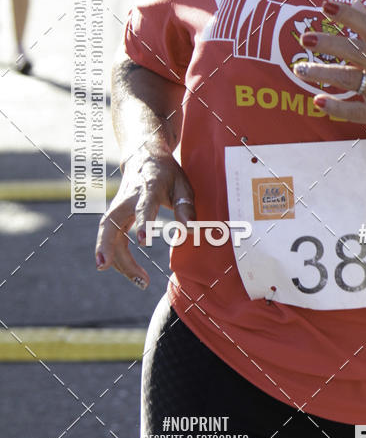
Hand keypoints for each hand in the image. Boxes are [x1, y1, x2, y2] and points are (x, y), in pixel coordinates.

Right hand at [95, 144, 195, 288]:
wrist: (144, 156)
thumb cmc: (168, 174)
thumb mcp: (183, 185)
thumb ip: (186, 207)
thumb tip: (190, 231)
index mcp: (148, 187)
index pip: (143, 205)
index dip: (143, 222)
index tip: (144, 241)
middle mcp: (127, 198)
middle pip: (110, 222)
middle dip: (105, 245)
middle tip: (104, 266)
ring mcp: (117, 206)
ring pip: (107, 234)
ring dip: (114, 257)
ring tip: (139, 281)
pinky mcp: (114, 215)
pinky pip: (111, 237)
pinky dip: (117, 256)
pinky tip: (131, 274)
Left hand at [293, 0, 365, 146]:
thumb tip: (355, 3)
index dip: (349, 17)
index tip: (327, 7)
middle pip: (358, 51)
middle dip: (330, 44)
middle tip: (305, 39)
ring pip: (352, 79)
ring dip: (324, 73)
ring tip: (301, 69)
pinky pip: (357, 111)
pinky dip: (337, 107)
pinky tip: (319, 101)